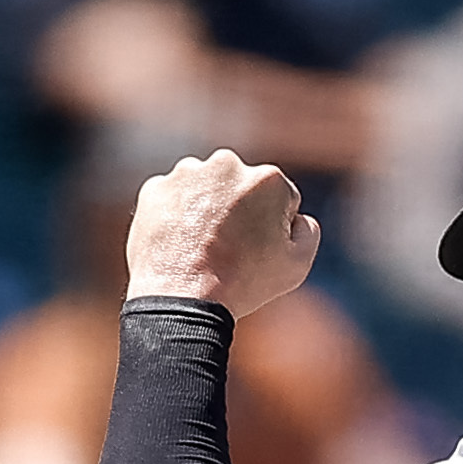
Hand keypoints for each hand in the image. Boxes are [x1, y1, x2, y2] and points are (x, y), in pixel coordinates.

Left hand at [123, 150, 320, 320]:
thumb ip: (308, 231)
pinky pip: (171, 200)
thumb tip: (298, 217)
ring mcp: (185, 174)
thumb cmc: (245, 283)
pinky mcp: (154, 189)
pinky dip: (175, 217)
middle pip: (239, 187)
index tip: (258, 251)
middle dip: (237, 209)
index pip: (278, 199)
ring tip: (201, 249)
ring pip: (202, 189)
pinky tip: (178, 245)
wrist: (183, 299)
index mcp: (267, 178)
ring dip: (205, 209)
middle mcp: (226, 164)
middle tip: (230, 249)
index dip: (272, 228)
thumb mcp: (297, 264)